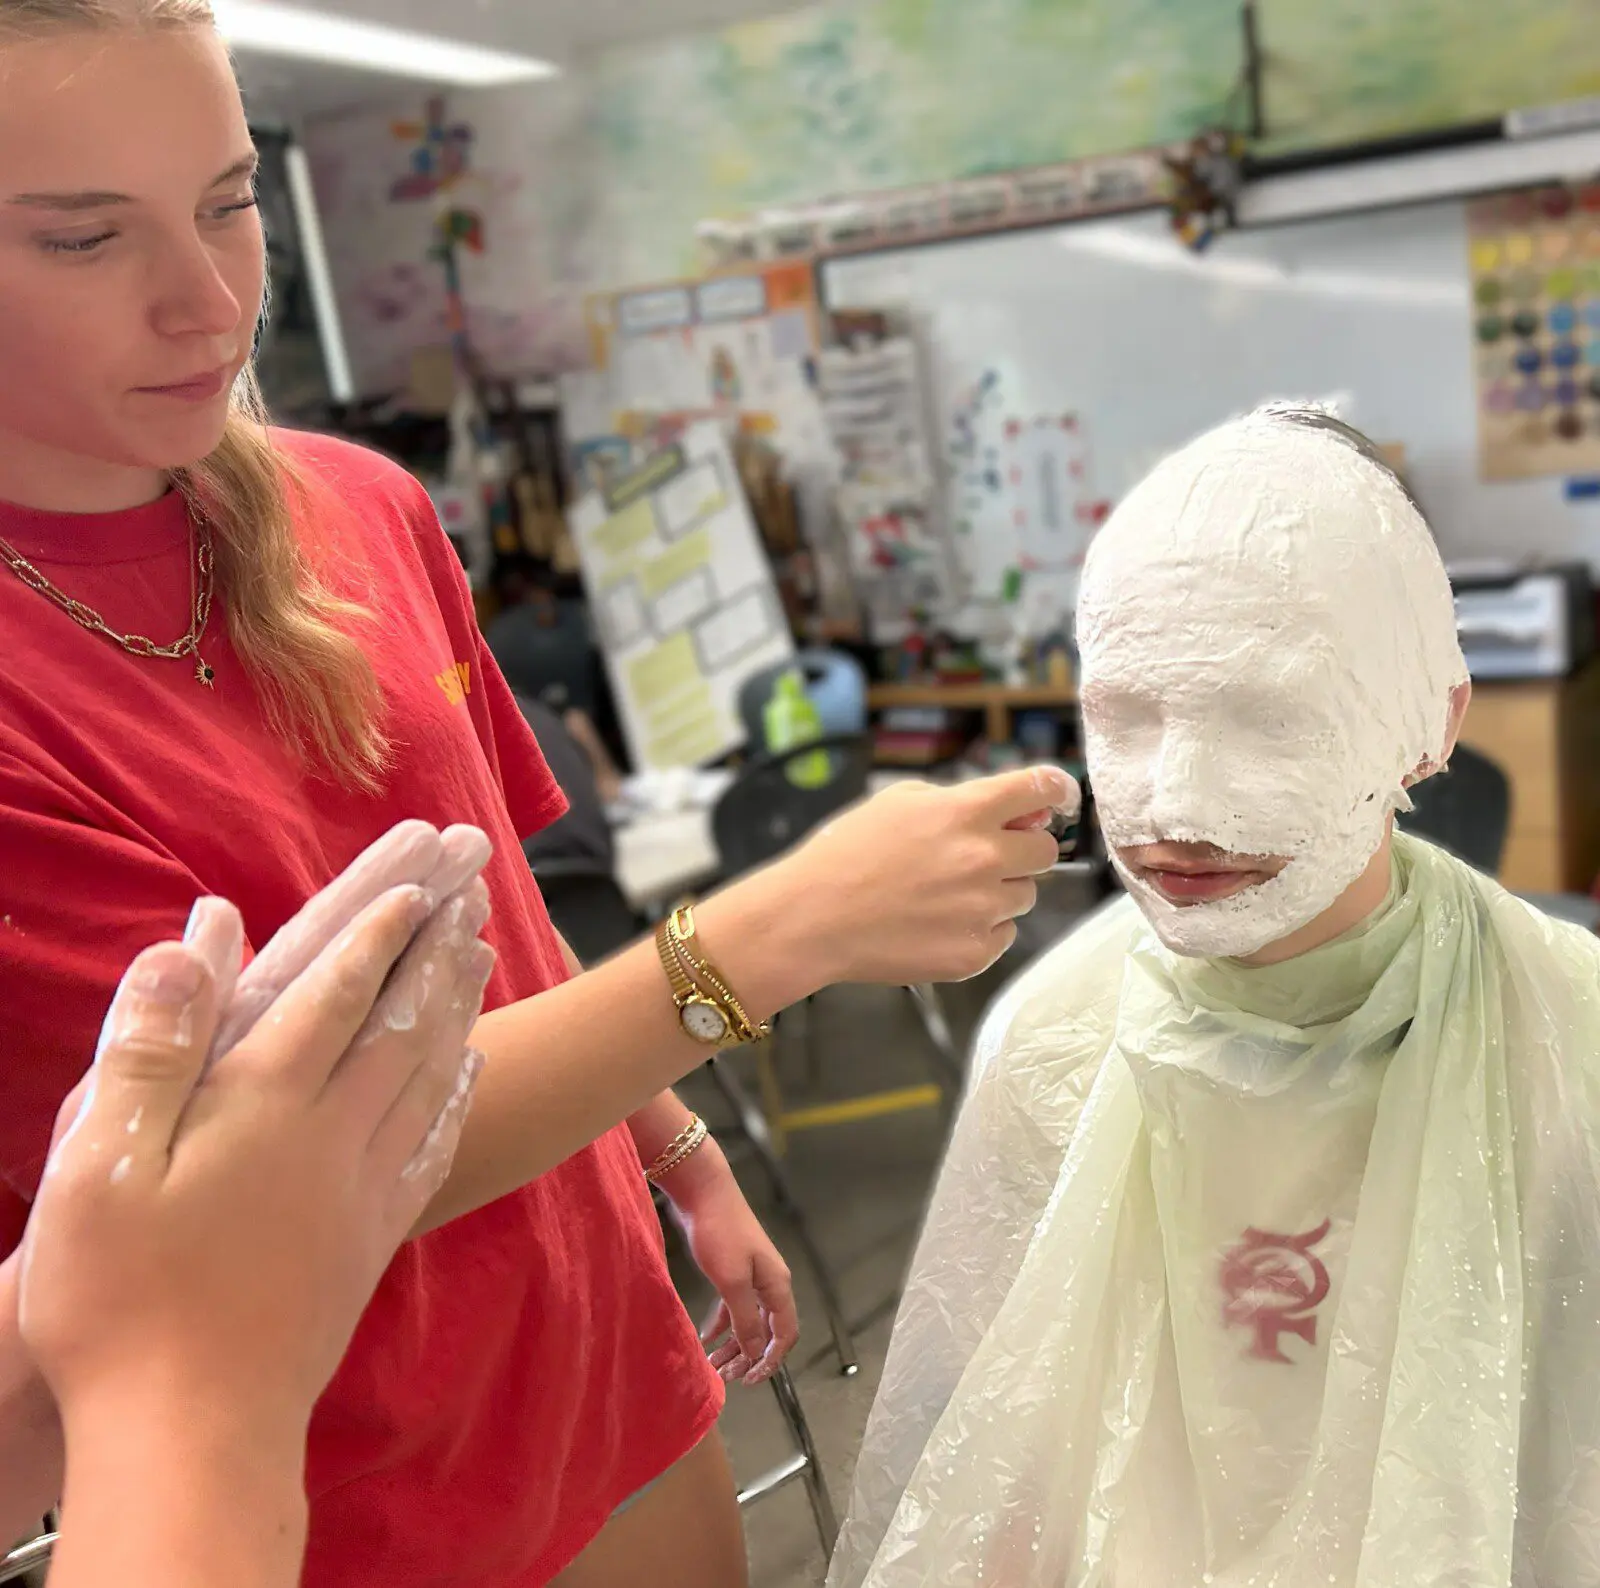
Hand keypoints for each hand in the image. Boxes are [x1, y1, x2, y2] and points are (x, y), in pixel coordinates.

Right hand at [18, 880, 494, 1439]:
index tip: (418, 886)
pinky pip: (433, 1144)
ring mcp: (362, 1187)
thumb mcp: (100, 1165)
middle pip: (400, 1020)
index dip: (377, 933)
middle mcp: (330, 1132)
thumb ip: (155, 1046)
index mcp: (263, 1102)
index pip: (336, 994)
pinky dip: (457, 1094)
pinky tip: (470, 1071)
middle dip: (435, 951)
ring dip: (459, 1006)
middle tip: (473, 897)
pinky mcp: (373, 1237)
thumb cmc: (123, 1297)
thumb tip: (195, 937)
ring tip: (484, 957)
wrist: (193, 1426)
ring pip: (428, 1072)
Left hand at [659, 1144, 797, 1387]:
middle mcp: (769, 1283)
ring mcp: (751, 1276)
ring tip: (712, 1365)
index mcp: (777, 1285)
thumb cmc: (720, 1234)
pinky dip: (722, 1324)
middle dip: (748, 1356)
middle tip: (725, 1377)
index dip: (771, 1360)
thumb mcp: (732, 1282)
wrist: (703, 1192)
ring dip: (733, 1344)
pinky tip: (706, 1339)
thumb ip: (745, 1319)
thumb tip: (758, 1353)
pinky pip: (733, 1306)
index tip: (750, 1380)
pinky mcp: (732, 1269)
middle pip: (766, 1330)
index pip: (785, 1334)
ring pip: (748, 1320)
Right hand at [773, 765, 1077, 986]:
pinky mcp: (974, 953)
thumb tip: (1017, 811)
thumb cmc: (847, 853)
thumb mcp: (899, 801)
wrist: (813, 917)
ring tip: (944, 895)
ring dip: (998, 891)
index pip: (1039, 788)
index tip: (1059, 796)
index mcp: (967, 813)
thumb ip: (962, 799)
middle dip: (1021, 850)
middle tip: (983, 858)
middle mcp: (985, 860)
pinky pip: (1003, 934)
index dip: (1056, 789)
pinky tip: (939, 923)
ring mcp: (983, 911)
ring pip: (1024, 896)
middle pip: (1044, 851)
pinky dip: (981, 928)